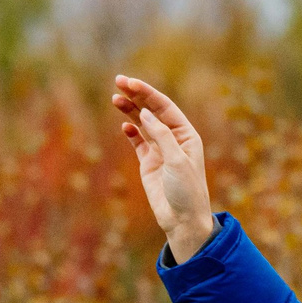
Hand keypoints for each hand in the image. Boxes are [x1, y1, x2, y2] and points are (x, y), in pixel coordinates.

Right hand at [112, 75, 215, 262]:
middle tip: (118, 81)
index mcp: (186, 134)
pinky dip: (130, 132)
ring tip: (115, 98)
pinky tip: (124, 125)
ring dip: (129, 111)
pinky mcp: (148, 163)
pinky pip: (137, 142)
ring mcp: (159, 150)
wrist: (182, 220)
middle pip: (151, 111)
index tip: (130, 83)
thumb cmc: (186, 190)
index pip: (164, 106)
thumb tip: (144, 113)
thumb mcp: (176, 160)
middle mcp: (173, 139)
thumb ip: (160, 135)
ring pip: (142, 124)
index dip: (147, 93)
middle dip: (136, 96)